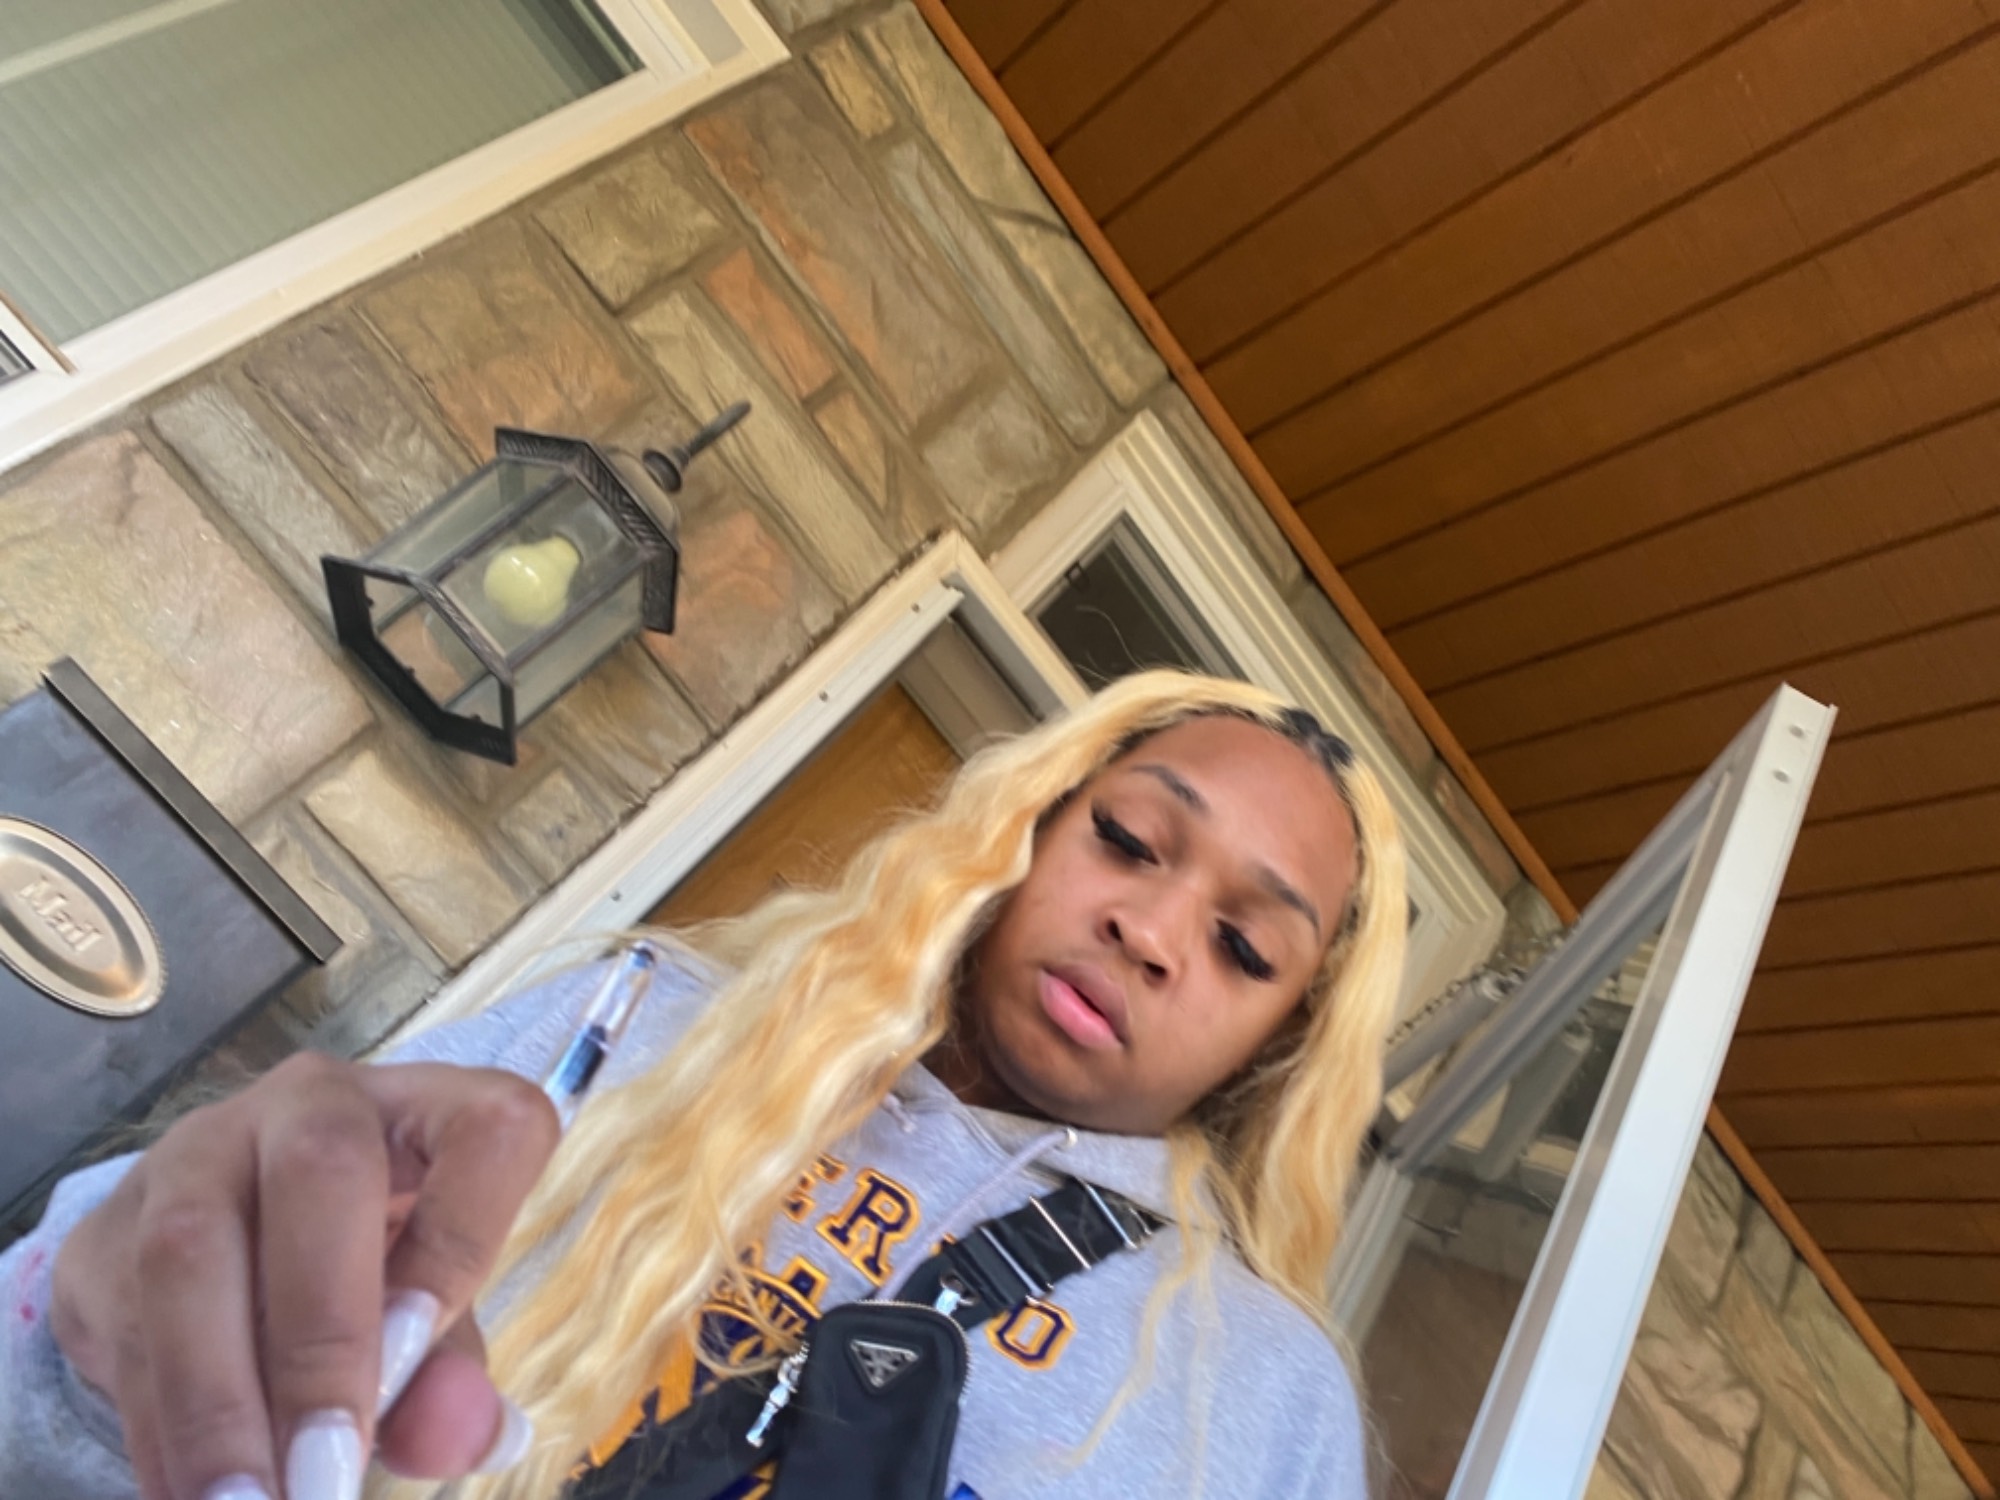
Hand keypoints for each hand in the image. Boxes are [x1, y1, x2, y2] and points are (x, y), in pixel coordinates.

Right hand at [49, 1053, 561, 1499]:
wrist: (228, 1247)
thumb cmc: (367, 1272)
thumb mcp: (426, 1319)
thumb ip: (451, 1377)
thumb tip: (473, 1438)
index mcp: (429, 1110)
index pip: (489, 1126)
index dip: (464, 1234)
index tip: (424, 1348)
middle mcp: (314, 1104)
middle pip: (322, 1169)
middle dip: (323, 1336)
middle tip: (327, 1471)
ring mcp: (197, 1151)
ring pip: (192, 1250)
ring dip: (220, 1400)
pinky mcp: (108, 1227)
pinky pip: (124, 1320)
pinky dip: (160, 1425)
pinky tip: (192, 1493)